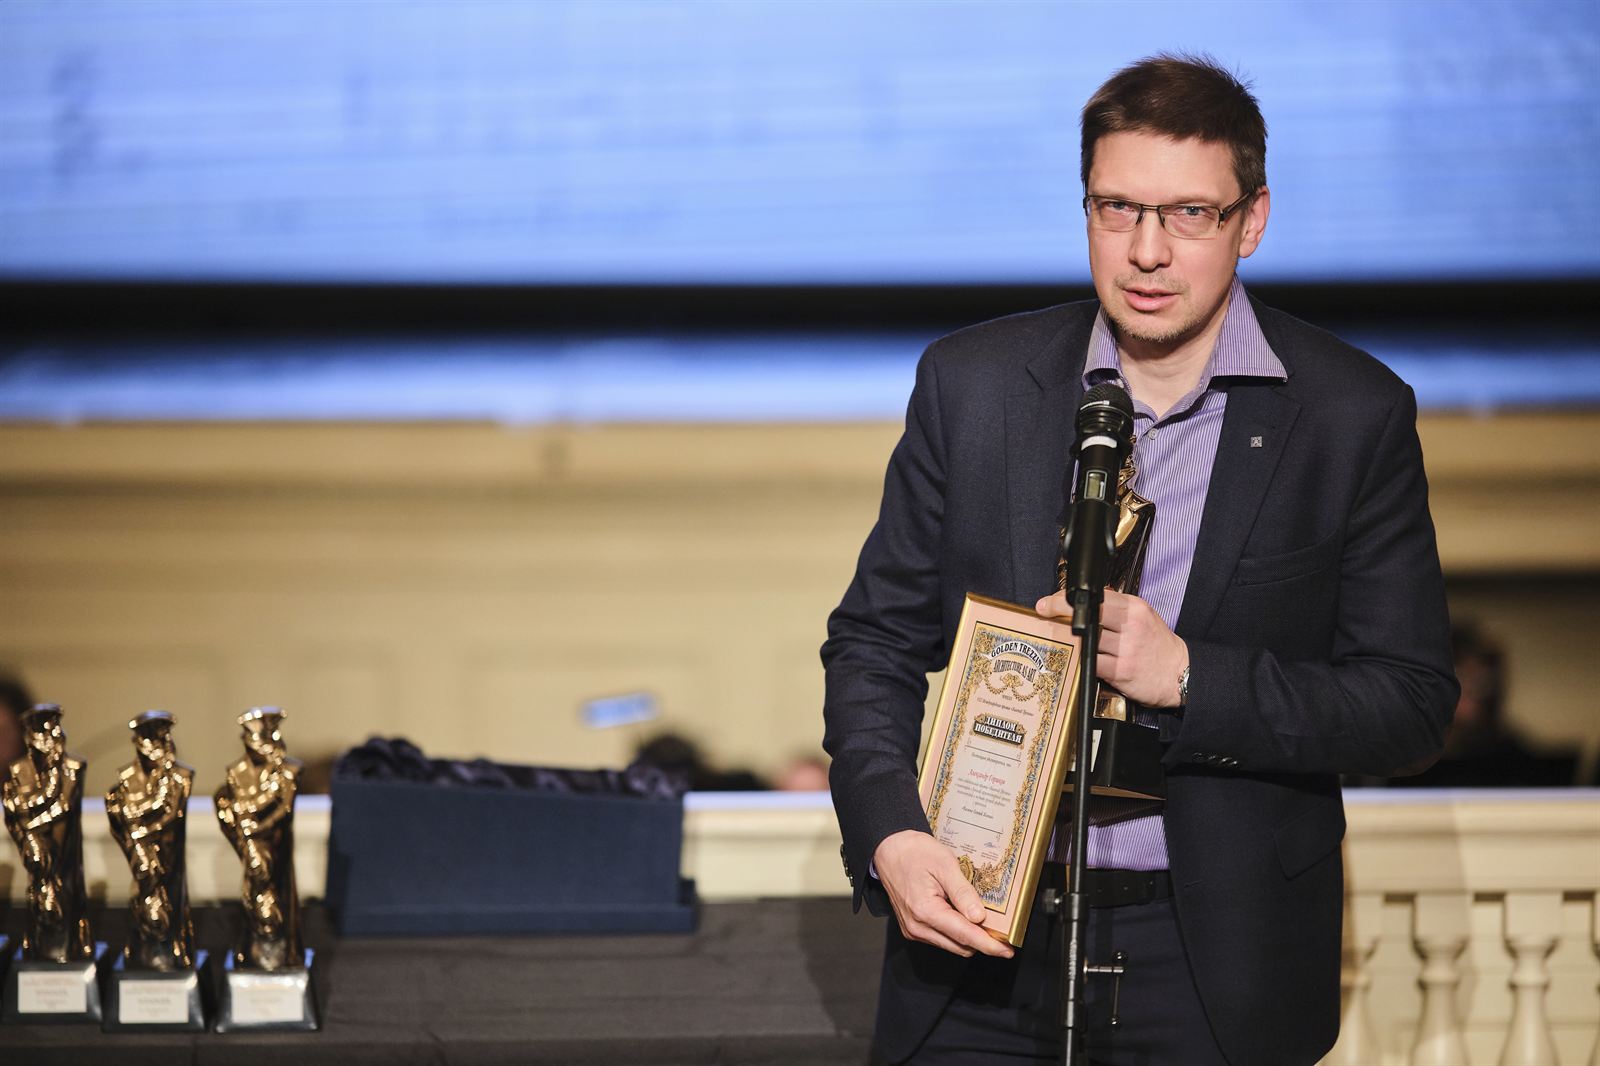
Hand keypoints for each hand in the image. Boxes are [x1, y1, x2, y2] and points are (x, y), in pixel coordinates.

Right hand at [872, 829, 1013, 958]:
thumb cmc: (915, 852)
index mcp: (925, 911)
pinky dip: (956, 931)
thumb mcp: (945, 864)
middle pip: (960, 946)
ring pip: (952, 945)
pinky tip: (962, 914)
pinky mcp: (913, 928)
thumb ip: (963, 893)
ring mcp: (913, 930)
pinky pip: (941, 938)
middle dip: (982, 941)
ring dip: (969, 936)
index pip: (965, 936)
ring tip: (980, 917)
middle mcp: (917, 927)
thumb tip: (979, 917)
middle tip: (1000, 930)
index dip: (989, 945)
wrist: (890, 849)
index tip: (1007, 951)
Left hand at [1034, 589, 1188, 707]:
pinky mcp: (1123, 671)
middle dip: (1061, 611)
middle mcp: (1132, 626)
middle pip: (1088, 615)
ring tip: (1056, 637)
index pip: (1097, 597)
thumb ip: (1118, 608)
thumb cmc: (1158, 645)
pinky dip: (1082, 661)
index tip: (1051, 599)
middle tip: (1044, 611)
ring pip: (1087, 640)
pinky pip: (1092, 664)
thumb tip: (1089, 600)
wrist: (1182, 674)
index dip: (1069, 597)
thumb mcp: (1143, 617)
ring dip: (1069, 639)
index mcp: (1135, 609)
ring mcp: (1127, 649)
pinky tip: (1075, 659)